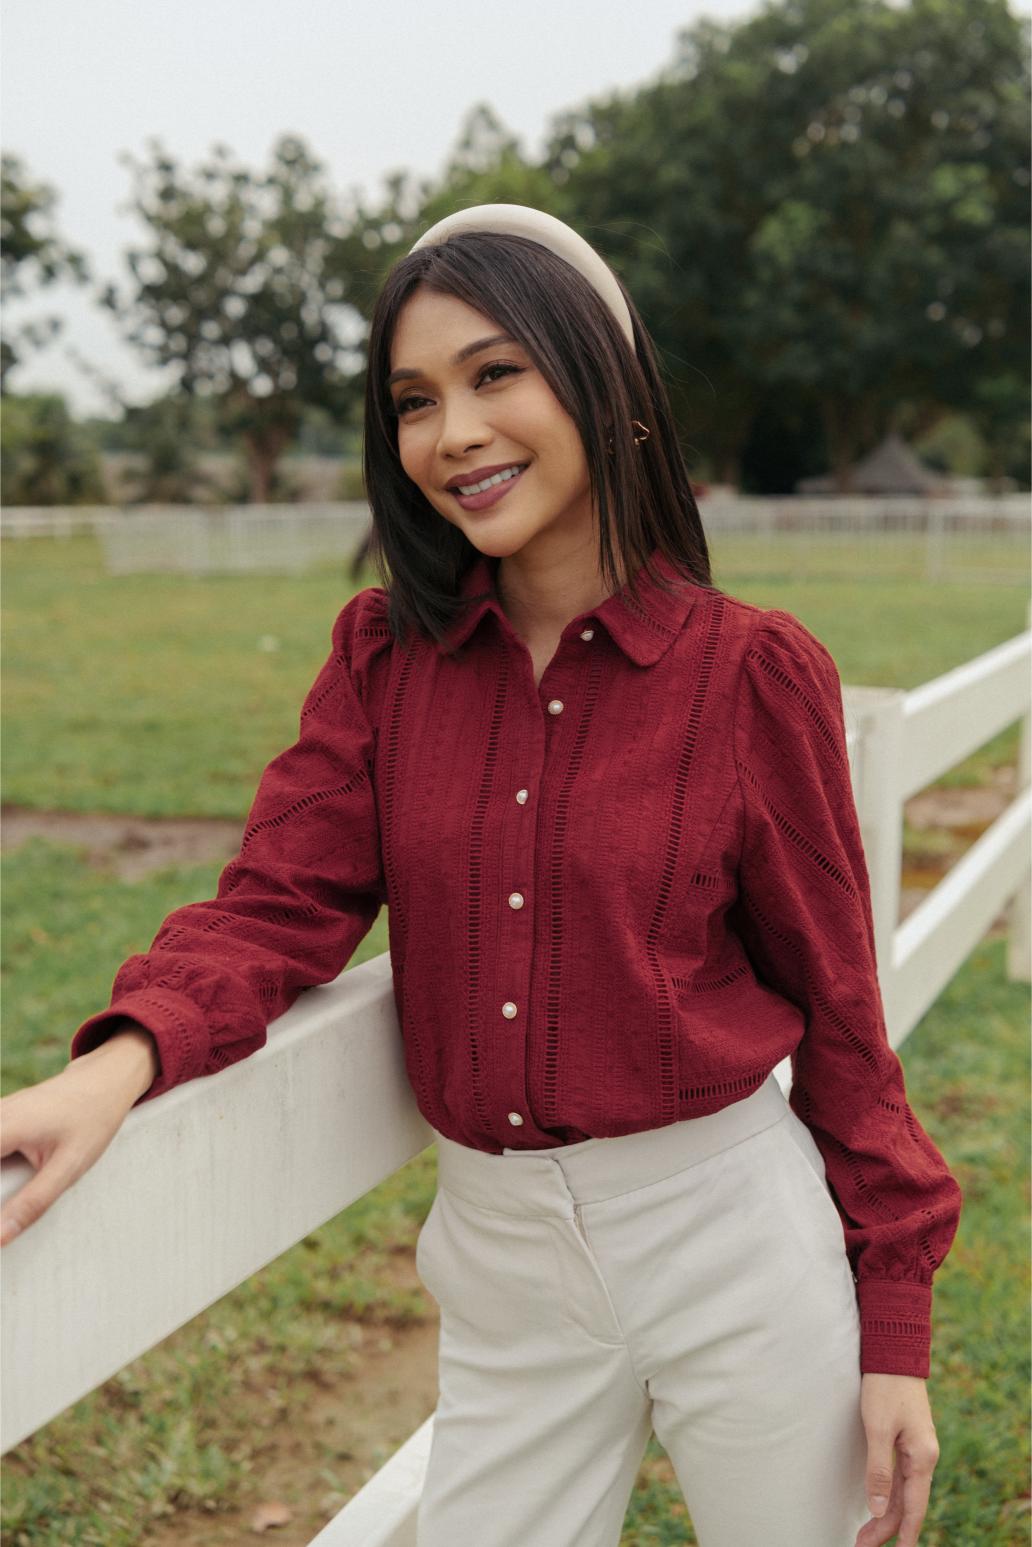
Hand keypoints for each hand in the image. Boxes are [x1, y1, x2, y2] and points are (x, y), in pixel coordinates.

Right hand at [0, 1036, 151, 1244]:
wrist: (105, 1080)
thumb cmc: (92, 1119)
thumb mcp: (69, 1167)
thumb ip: (33, 1202)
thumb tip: (0, 1237)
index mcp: (5, 1127)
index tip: (3, 1205)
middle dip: (0, 1183)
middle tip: (10, 1202)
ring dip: (1, 1173)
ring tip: (24, 1179)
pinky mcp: (2, 1115)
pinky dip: (2, 1159)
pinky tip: (14, 1173)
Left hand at [854, 1372, 939, 1546]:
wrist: (895, 1354)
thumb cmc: (885, 1387)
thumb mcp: (878, 1428)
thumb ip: (879, 1469)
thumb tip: (878, 1508)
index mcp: (922, 1457)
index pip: (913, 1507)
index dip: (901, 1533)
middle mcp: (925, 1456)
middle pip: (907, 1502)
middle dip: (886, 1528)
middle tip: (862, 1545)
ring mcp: (917, 1448)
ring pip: (903, 1491)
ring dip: (885, 1513)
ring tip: (866, 1533)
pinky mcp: (908, 1439)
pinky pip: (900, 1476)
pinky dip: (889, 1494)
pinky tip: (880, 1503)